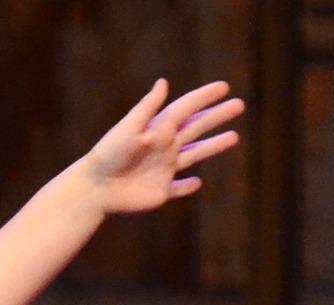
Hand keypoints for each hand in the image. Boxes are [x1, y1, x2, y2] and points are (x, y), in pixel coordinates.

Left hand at [85, 79, 244, 214]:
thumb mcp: (129, 128)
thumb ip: (147, 108)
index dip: (205, 97)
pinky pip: (177, 189)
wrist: (94, 189)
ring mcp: (163, 169)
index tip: (224, 87)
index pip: (187, 108)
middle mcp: (164, 147)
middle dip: (217, 116)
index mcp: (159, 128)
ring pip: (194, 155)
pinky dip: (187, 187)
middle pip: (197, 128)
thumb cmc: (109, 156)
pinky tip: (198, 183)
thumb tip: (163, 83)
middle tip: (239, 105)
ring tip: (234, 137)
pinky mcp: (159, 191)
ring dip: (212, 146)